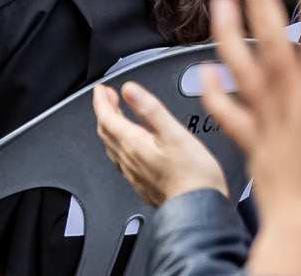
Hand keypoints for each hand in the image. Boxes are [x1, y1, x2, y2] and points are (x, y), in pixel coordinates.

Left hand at [95, 81, 226, 206]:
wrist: (199, 212)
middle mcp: (129, 160)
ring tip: (118, 117)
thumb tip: (130, 90)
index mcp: (133, 144)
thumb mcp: (175, 134)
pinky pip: (123, 161)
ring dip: (112, 128)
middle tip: (109, 98)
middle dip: (105, 111)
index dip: (101, 100)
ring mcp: (135, 174)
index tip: (101, 89)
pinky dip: (121, 146)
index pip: (106, 117)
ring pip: (113, 146)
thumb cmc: (194, 176)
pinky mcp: (143, 185)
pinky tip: (131, 147)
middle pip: (106, 131)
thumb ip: (150, 109)